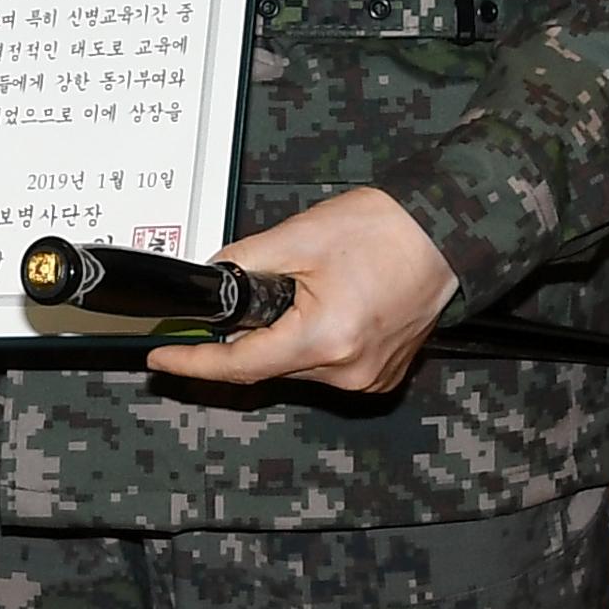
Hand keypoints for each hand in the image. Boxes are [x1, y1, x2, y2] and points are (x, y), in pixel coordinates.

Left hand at [142, 186, 457, 393]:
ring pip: (299, 365)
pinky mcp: (382, 374)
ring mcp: (369, 378)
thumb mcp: (299, 236)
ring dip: (286, 335)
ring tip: (311, 288)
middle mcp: (348, 371)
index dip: (192, 364)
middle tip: (255, 293)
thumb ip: (246, 261)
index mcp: (325, 339)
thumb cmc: (387, 230)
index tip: (161, 359)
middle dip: (251, 333)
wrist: (447, 234)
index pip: (239, 366)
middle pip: (270, 364)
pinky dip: (315, 341)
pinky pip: (329, 364)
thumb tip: (214, 278)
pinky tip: (330, 304)